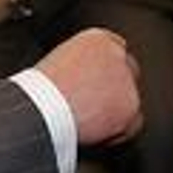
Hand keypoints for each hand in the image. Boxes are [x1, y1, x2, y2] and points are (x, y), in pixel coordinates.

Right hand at [36, 28, 143, 145]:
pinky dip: (117, 132)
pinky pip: (132, 124)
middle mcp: (116, 55)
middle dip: (115, 90)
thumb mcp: (57, 64)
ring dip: (114, 112)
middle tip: (94, 107)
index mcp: (96, 40)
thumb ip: (81, 65)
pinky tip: (96, 132)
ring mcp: (126, 80)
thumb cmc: (40, 91)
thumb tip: (85, 81)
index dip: (106, 72)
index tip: (99, 86)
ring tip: (87, 121)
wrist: (42, 109)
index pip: (115, 49)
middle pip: (127, 73)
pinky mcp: (130, 105)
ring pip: (130, 99)